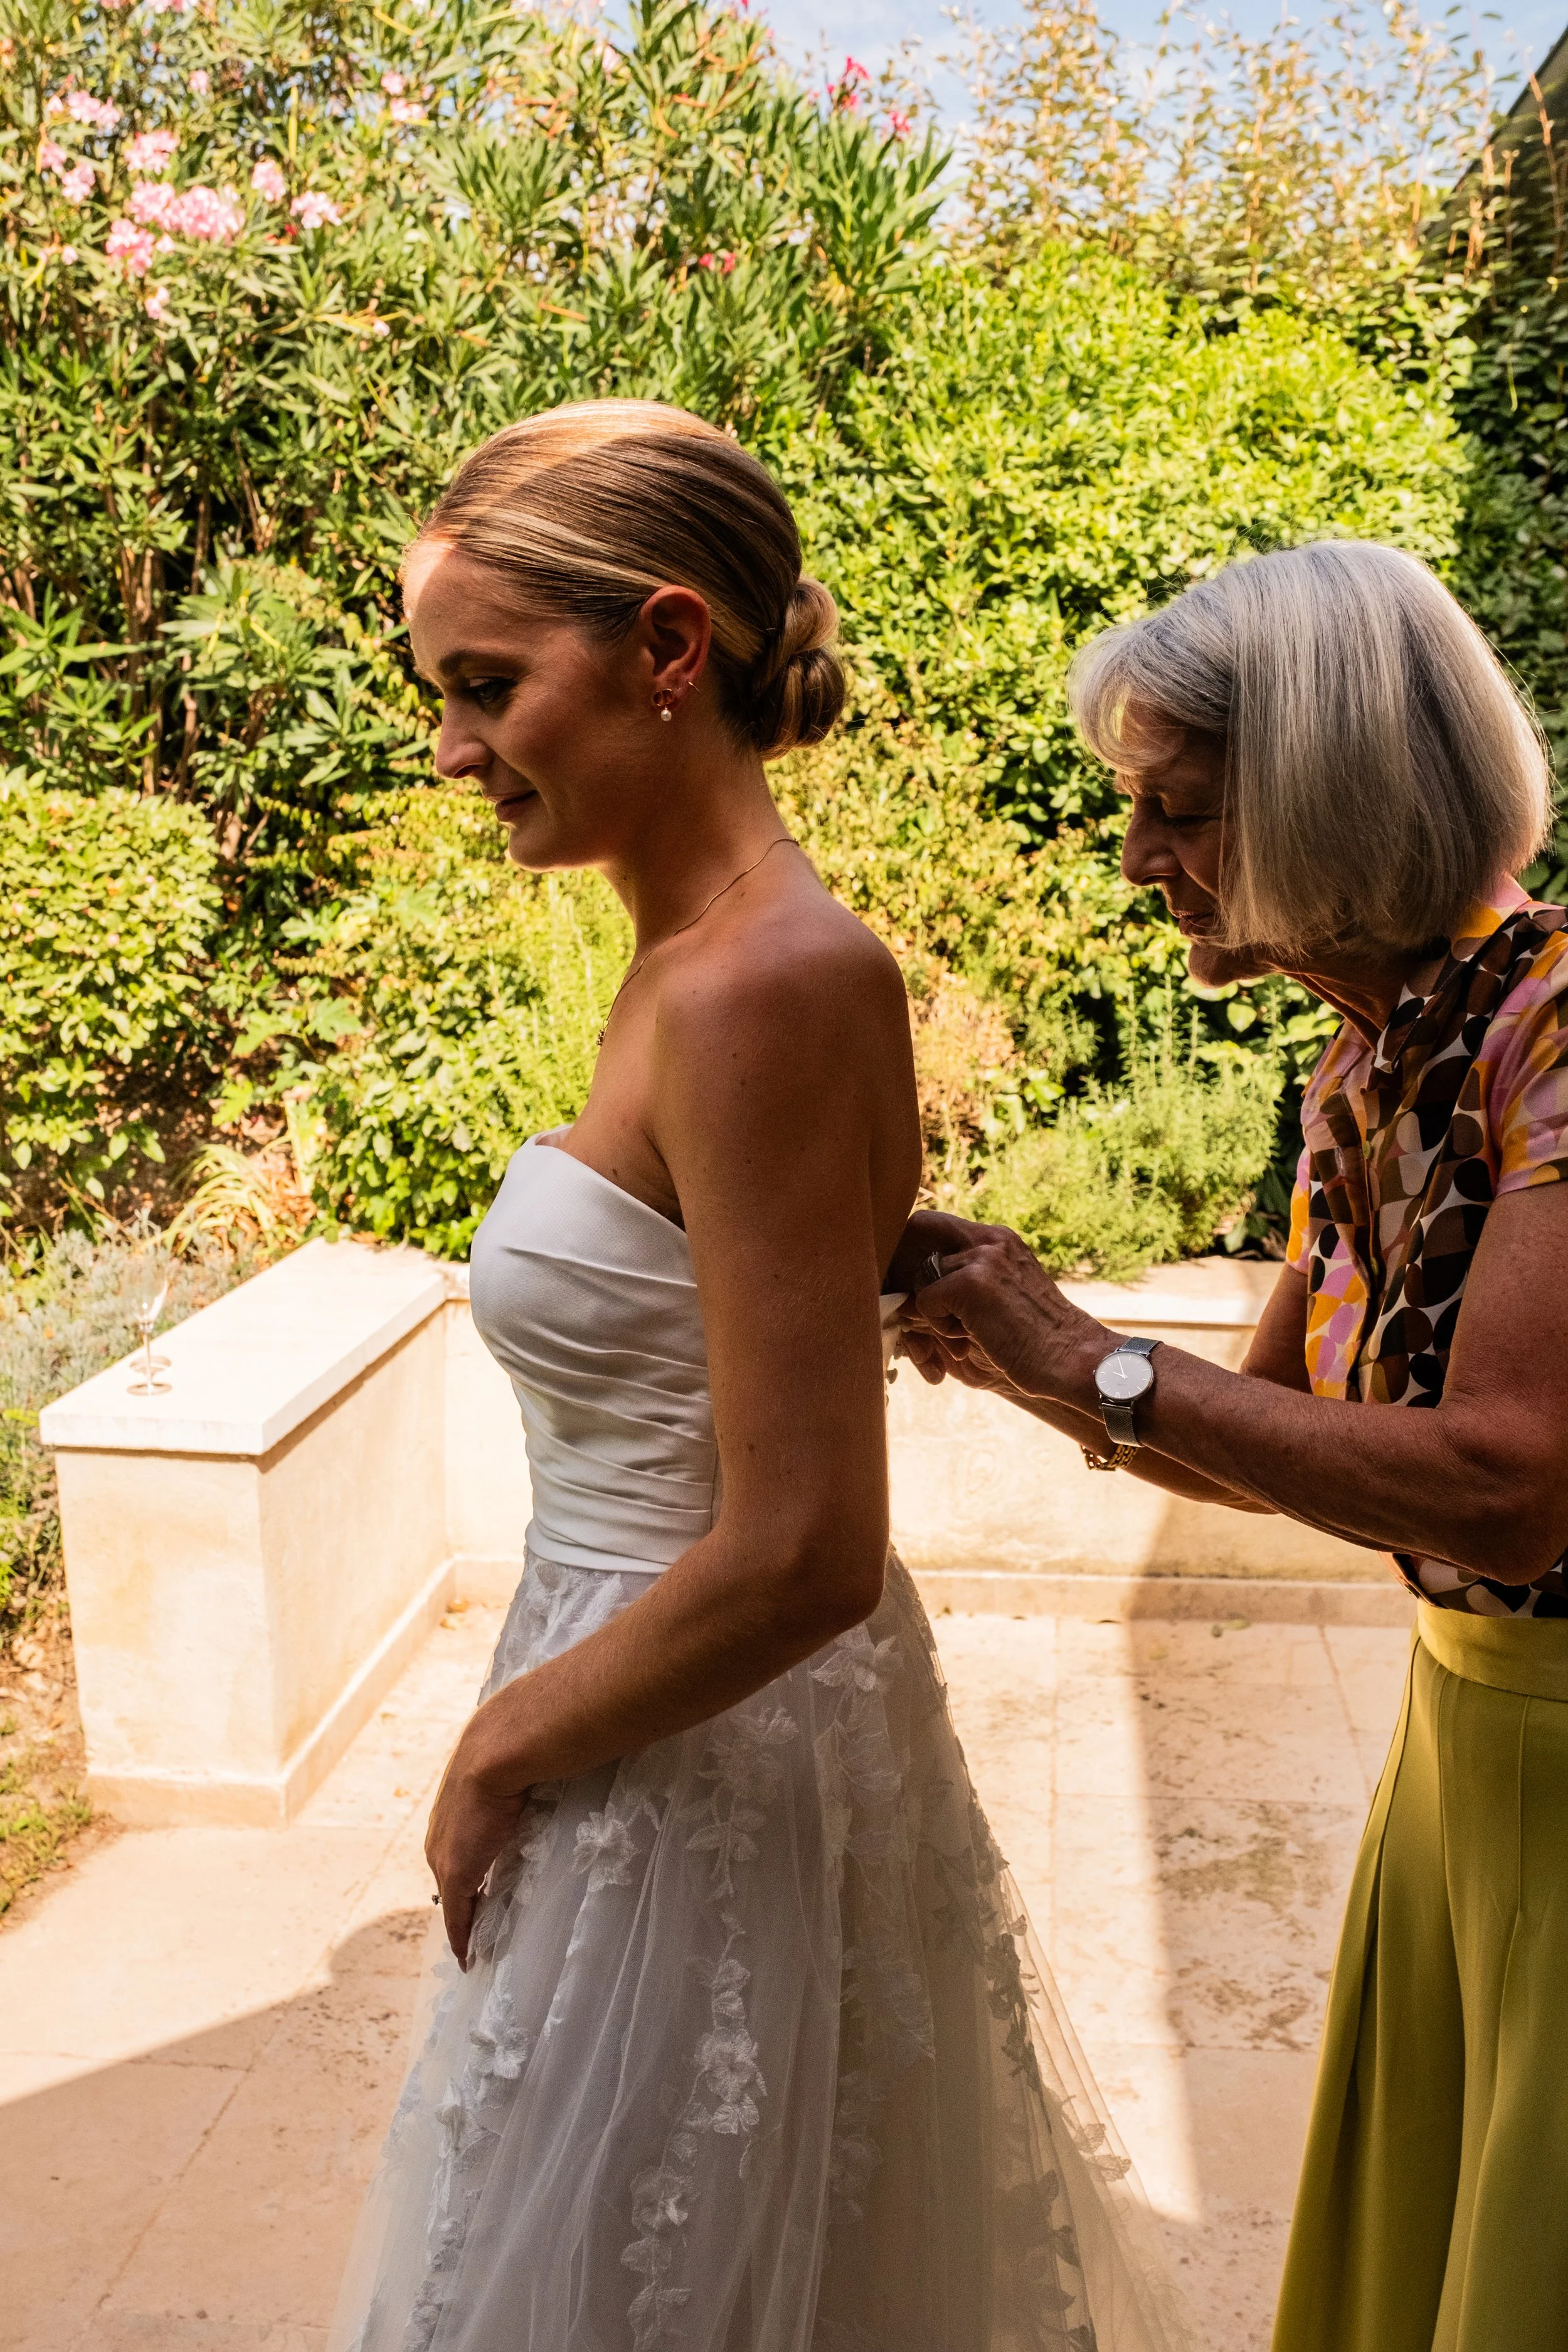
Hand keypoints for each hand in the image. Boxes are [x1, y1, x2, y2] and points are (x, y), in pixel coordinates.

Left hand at [425, 1741, 527, 1969]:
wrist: (496, 1752)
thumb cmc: (513, 1751)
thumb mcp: (510, 1772)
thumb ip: (518, 1784)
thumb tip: (542, 1773)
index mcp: (453, 1812)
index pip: (460, 1850)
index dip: (472, 1871)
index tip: (482, 1891)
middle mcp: (440, 1837)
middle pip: (452, 1878)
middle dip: (465, 1899)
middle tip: (483, 1923)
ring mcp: (444, 1857)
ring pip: (454, 1898)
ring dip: (466, 1918)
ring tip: (478, 1942)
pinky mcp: (455, 1875)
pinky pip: (457, 1916)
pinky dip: (463, 1937)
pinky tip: (469, 1957)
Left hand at [899, 1218, 1108, 1407]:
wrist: (1074, 1361)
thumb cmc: (1033, 1345)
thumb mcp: (995, 1302)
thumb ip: (955, 1287)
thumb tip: (898, 1296)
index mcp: (996, 1240)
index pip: (928, 1225)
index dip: (907, 1255)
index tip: (906, 1291)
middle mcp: (988, 1238)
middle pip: (911, 1242)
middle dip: (907, 1284)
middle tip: (927, 1326)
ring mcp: (980, 1257)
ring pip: (918, 1281)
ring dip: (931, 1317)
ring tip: (967, 1340)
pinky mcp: (970, 1283)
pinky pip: (923, 1304)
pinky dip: (940, 1330)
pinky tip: (974, 1339)